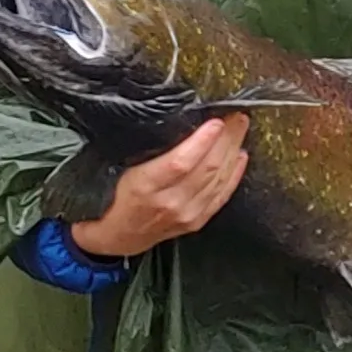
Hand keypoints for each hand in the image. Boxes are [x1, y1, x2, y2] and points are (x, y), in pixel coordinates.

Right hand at [69, 114, 248, 257]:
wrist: (114, 237)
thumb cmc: (111, 196)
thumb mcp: (116, 168)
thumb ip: (143, 148)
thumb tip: (172, 116)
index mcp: (145, 186)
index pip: (180, 162)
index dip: (202, 141)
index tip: (215, 120)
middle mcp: (169, 203)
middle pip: (207, 167)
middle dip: (226, 138)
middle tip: (235, 114)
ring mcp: (186, 215)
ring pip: (218, 178)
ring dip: (233, 150)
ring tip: (240, 127)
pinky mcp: (196, 222)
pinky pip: (221, 196)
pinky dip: (234, 174)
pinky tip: (240, 155)